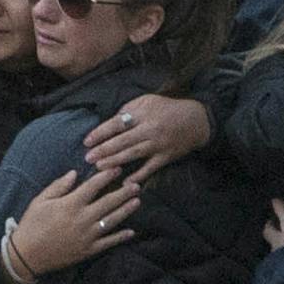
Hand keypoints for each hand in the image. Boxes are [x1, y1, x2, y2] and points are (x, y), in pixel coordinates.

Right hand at [9, 169, 140, 276]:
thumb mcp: (40, 201)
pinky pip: (108, 243)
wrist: (27, 256)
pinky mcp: (88, 250)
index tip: (117, 168)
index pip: (93, 186)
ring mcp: (87, 236)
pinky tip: (131, 232)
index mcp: (70, 204)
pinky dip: (120, 237)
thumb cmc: (32, 225)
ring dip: (126, 210)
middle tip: (136, 185)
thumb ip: (58, 186)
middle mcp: (82, 219)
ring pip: (112, 221)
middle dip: (123, 192)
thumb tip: (74, 173)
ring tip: (137, 201)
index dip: (106, 176)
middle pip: (108, 202)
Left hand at [82, 95, 210, 182]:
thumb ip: (128, 110)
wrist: (196, 120)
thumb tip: (110, 122)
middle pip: (122, 140)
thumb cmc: (167, 109)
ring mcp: (158, 144)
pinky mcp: (165, 157)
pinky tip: (125, 183)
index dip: (101, 133)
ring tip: (99, 167)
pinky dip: (139, 176)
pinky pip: (150, 168)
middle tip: (88, 158)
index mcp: (142, 113)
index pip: (117, 123)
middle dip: (103, 150)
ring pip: (133, 154)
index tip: (87, 141)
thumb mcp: (147, 101)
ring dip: (115, 161)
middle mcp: (149, 129)